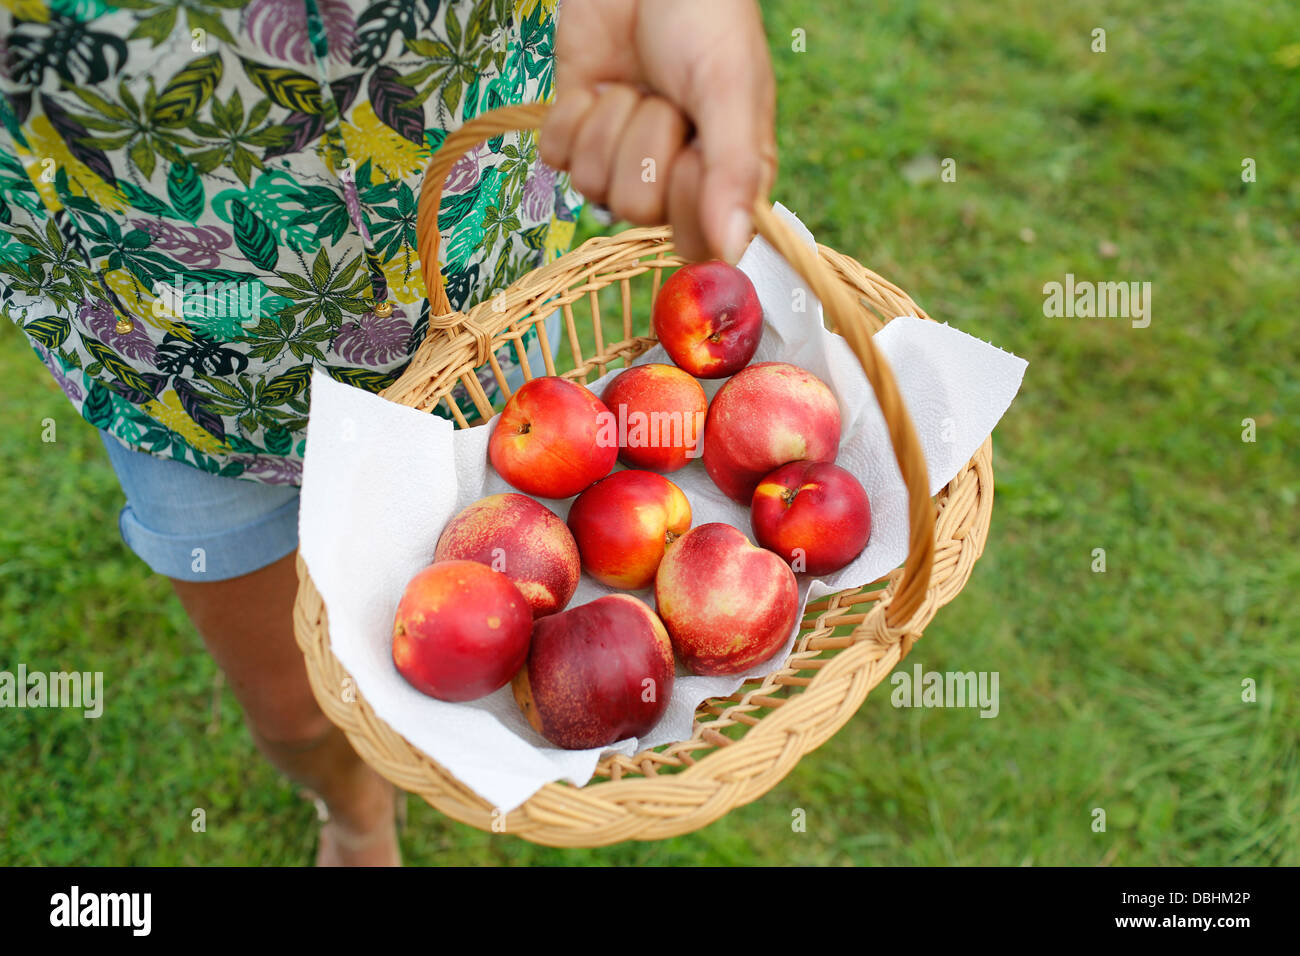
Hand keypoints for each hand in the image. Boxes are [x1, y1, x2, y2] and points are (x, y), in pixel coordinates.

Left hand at [540, 0, 775, 262]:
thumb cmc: (706, 19)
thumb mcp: (731, 89)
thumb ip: (733, 172)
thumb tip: (732, 252)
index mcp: (724, 179)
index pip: (695, 240)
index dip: (687, 199)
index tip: (696, 149)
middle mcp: (672, 179)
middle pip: (637, 211)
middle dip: (646, 144)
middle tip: (664, 99)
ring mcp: (619, 159)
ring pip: (592, 185)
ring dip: (612, 122)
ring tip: (636, 84)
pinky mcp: (575, 135)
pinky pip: (557, 158)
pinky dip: (574, 114)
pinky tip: (598, 84)